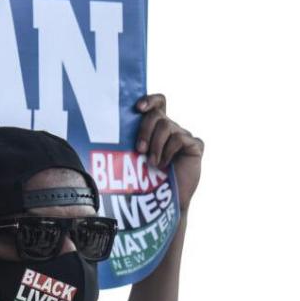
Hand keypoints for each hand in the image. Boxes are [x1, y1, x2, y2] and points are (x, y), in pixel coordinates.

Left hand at [135, 94, 203, 210]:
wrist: (163, 199)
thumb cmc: (145, 177)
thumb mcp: (133, 156)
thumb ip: (127, 142)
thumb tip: (104, 130)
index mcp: (156, 126)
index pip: (157, 102)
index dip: (150, 100)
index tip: (138, 108)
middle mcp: (171, 127)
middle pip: (158, 115)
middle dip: (145, 131)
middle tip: (139, 149)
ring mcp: (184, 135)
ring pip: (167, 127)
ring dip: (156, 146)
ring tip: (152, 163)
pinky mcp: (195, 145)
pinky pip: (180, 139)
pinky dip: (169, 152)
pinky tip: (165, 165)